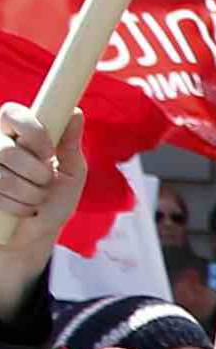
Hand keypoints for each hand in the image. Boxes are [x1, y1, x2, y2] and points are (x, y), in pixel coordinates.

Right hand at [0, 103, 85, 285]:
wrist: (37, 236)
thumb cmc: (54, 200)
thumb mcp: (71, 171)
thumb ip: (70, 143)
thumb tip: (75, 112)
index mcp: (16, 130)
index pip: (13, 113)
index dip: (33, 133)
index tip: (49, 152)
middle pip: (8, 151)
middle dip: (36, 174)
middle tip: (45, 183)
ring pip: (3, 178)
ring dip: (29, 195)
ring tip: (34, 200)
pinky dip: (16, 208)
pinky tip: (19, 211)